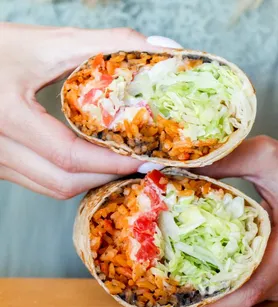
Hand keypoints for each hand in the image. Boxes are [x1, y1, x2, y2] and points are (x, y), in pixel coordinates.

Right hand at [0, 23, 168, 198]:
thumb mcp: (46, 43)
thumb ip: (103, 44)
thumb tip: (157, 49)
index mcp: (7, 114)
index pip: (69, 156)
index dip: (110, 163)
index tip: (141, 159)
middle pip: (63, 180)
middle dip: (106, 176)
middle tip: (136, 164)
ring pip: (52, 186)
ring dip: (90, 180)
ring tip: (118, 165)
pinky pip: (41, 182)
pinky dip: (71, 178)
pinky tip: (90, 164)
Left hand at [194, 135, 277, 306]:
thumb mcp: (263, 157)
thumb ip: (224, 162)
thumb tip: (179, 170)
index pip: (250, 289)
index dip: (216, 300)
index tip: (184, 298)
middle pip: (246, 296)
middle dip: (211, 295)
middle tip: (176, 286)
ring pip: (249, 291)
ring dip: (219, 289)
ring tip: (185, 281)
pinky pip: (252, 280)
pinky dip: (229, 278)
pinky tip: (207, 269)